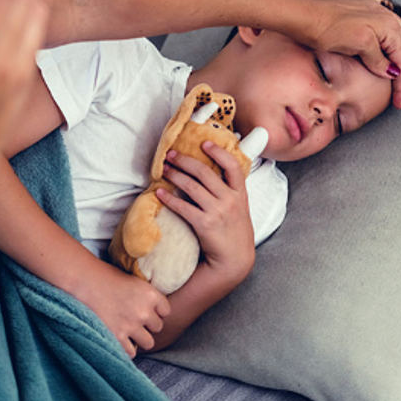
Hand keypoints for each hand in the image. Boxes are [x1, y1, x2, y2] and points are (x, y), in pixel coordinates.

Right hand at [69, 259, 169, 357]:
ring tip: (129, 332)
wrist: (83, 281)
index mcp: (150, 294)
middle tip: (135, 320)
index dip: (156, 311)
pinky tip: (120, 339)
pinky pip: (131, 352)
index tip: (147, 310)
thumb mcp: (131, 279)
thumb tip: (152, 305)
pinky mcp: (117, 337)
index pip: (166, 311)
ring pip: (148, 342)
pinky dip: (126, 348)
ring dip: (140, 338)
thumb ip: (144, 294)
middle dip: (148, 325)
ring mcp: (131, 326)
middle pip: (158, 327)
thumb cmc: (104, 276)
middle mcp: (144, 311)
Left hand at [156, 143, 254, 284]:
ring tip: (164, 170)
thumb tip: (215, 170)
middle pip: (205, 172)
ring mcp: (218, 212)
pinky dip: (169, 198)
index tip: (204, 143)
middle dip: (185, 161)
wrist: (236, 258)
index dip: (218, 152)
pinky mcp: (205, 224)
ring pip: (192, 186)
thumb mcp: (240, 206)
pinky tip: (160, 193)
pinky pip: (183, 207)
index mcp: (240, 193)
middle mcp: (230, 200)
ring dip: (175, 175)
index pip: (232, 165)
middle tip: (171, 155)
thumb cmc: (235, 231)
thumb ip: (230, 189)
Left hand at [299, 0, 400, 108]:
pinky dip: (392, 42)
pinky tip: (389, 46)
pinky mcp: (362, 9)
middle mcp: (384, 14)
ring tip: (400, 75)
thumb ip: (378, 58)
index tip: (399, 101)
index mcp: (387, 24)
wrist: (303, 14)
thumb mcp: (358, 45)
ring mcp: (373, 9)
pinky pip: (386, 26)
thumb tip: (392, 71)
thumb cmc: (327, 29)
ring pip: (400, 36)